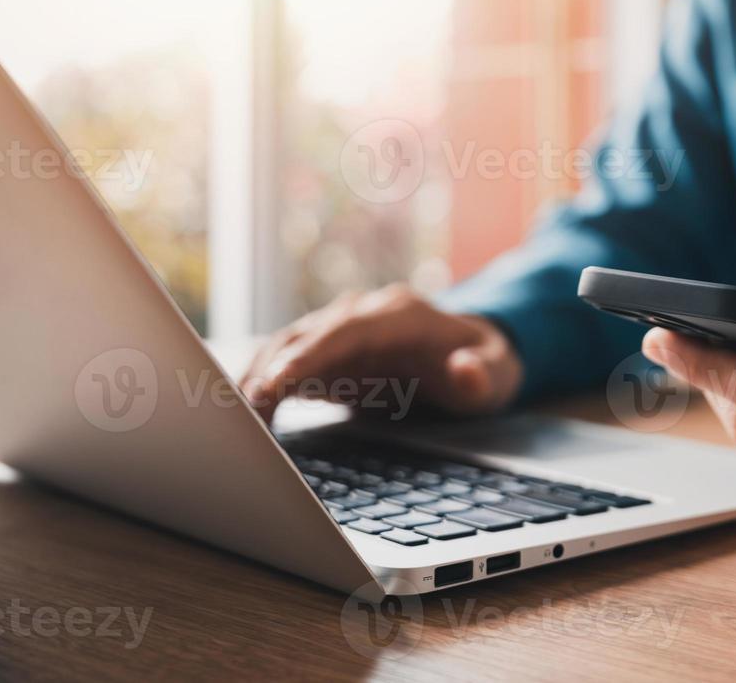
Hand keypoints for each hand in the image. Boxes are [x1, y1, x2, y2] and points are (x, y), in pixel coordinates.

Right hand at [239, 285, 522, 424]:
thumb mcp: (500, 373)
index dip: (309, 353)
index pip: (346, 330)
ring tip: (235, 420)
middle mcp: (366, 315)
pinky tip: (246, 415)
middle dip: (271, 368)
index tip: (277, 382)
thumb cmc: (490, 365)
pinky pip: (290, 364)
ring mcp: (344, 333)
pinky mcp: (332, 356)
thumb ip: (484, 373)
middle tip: (240, 412)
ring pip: (289, 346)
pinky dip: (267, 385)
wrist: (480, 357)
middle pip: (307, 335)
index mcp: (402, 314)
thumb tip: (465, 368)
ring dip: (260, 377)